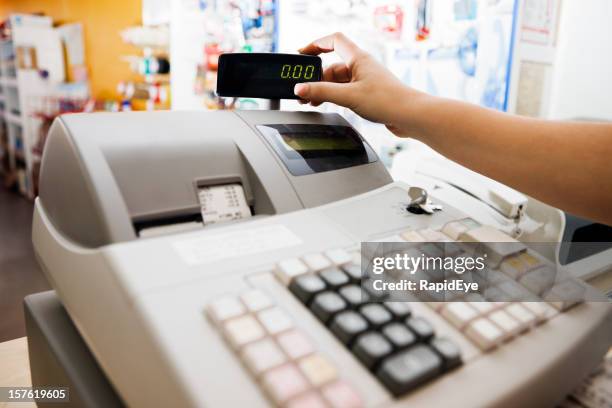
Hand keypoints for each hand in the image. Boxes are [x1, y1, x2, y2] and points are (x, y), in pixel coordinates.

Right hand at [295, 32, 427, 137]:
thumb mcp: (349, 96)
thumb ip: (322, 92)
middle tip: (303, 91)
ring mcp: (365, 80)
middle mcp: (361, 66)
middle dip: (316, 77)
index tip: (302, 54)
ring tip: (311, 102)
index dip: (316, 44)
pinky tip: (328, 105)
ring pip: (338, 81)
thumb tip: (300, 89)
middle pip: (332, 65)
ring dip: (324, 90)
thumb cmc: (388, 101)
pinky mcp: (368, 94)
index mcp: (358, 58)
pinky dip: (334, 97)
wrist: (410, 116)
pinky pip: (345, 91)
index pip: (334, 40)